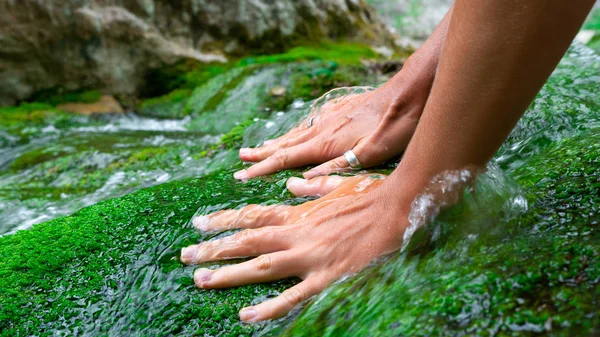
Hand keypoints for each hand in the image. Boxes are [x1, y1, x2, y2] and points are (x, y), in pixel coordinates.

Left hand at [180, 174, 408, 321]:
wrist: (398, 210)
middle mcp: (296, 235)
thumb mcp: (338, 186)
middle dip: (212, 249)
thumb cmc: (370, 197)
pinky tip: (246, 316)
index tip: (197, 222)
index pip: (251, 216)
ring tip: (199, 281)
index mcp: (298, 213)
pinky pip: (292, 296)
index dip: (222, 220)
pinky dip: (269, 308)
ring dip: (227, 274)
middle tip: (185, 257)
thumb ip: (311, 186)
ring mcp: (309, 258)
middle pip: (245, 242)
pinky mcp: (326, 278)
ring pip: (259, 267)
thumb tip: (290, 183)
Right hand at [234, 64, 432, 180]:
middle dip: (261, 156)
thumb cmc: (395, 126)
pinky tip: (295, 133)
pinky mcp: (340, 111)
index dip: (263, 169)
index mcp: (326, 143)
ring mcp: (331, 118)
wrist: (410, 93)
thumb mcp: (371, 154)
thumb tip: (302, 179)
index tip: (242, 176)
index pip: (286, 159)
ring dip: (274, 144)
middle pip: (285, 145)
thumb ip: (337, 167)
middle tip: (239, 163)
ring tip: (257, 149)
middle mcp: (323, 129)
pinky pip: (309, 125)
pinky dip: (294, 133)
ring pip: (295, 134)